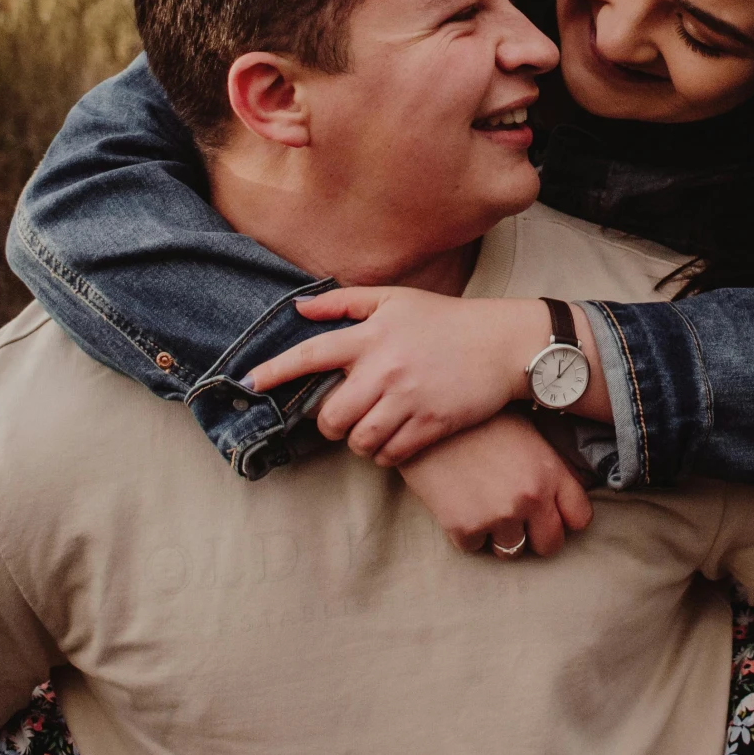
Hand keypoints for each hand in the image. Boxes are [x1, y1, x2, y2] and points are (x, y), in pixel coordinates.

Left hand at [250, 289, 549, 465]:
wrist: (503, 344)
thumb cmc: (446, 320)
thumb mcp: (397, 300)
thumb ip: (347, 303)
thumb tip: (301, 310)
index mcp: (372, 336)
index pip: (312, 354)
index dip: (276, 371)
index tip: (250, 383)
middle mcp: (385, 369)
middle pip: (331, 416)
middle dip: (331, 424)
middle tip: (344, 416)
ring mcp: (409, 399)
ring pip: (360, 441)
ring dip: (359, 442)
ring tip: (372, 428)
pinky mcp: (431, 424)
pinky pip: (391, 455)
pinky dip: (385, 454)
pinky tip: (395, 438)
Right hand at [397, 413, 593, 556]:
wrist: (425, 416)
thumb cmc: (476, 419)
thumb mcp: (525, 434)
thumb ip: (548, 468)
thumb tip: (564, 491)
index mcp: (550, 473)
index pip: (580, 518)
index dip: (564, 517)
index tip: (550, 513)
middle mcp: (530, 498)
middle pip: (550, 544)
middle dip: (535, 535)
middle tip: (517, 519)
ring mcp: (498, 516)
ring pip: (511, 551)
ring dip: (499, 534)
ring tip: (483, 505)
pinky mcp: (464, 528)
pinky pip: (474, 548)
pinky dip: (466, 532)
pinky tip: (458, 502)